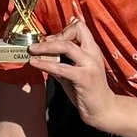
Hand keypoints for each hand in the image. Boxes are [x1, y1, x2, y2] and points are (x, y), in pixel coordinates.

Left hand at [27, 17, 117, 131]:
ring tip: (32, 50)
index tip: (50, 37)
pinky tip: (35, 64)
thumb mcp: (75, 70)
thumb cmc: (88, 90)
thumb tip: (47, 49)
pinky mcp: (84, 78)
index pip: (81, 27)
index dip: (64, 29)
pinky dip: (46, 64)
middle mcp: (93, 54)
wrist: (103, 109)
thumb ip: (64, 59)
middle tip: (39, 44)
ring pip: (67, 46)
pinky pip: (62, 67)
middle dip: (55, 35)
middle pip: (76, 31)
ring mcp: (90, 65)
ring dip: (47, 46)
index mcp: (93, 50)